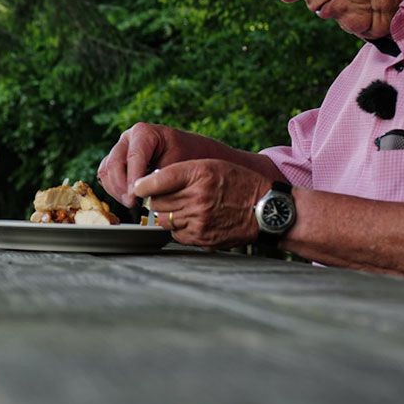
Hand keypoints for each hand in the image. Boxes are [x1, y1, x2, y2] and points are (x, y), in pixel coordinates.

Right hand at [98, 123, 217, 206]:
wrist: (190, 152)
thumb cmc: (186, 156)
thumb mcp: (177, 165)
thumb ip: (159, 177)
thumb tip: (143, 193)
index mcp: (144, 132)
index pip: (133, 157)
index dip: (132, 179)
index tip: (136, 197)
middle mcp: (128, 138)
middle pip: (113, 163)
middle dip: (121, 187)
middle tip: (132, 203)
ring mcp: (120, 148)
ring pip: (106, 170)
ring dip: (115, 189)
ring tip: (131, 203)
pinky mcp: (116, 160)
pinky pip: (106, 175)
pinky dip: (113, 188)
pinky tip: (127, 198)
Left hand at [130, 159, 271, 248]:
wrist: (265, 209)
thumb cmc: (239, 183)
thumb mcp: (212, 166)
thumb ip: (182, 172)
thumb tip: (151, 183)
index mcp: (200, 174)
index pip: (159, 180)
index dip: (144, 184)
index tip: (138, 186)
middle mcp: (198, 197)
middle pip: (157, 202)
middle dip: (158, 199)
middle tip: (168, 196)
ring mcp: (199, 220)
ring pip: (163, 219)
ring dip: (167, 214)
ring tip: (183, 207)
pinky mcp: (201, 237)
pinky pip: (176, 234)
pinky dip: (178, 228)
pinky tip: (192, 219)